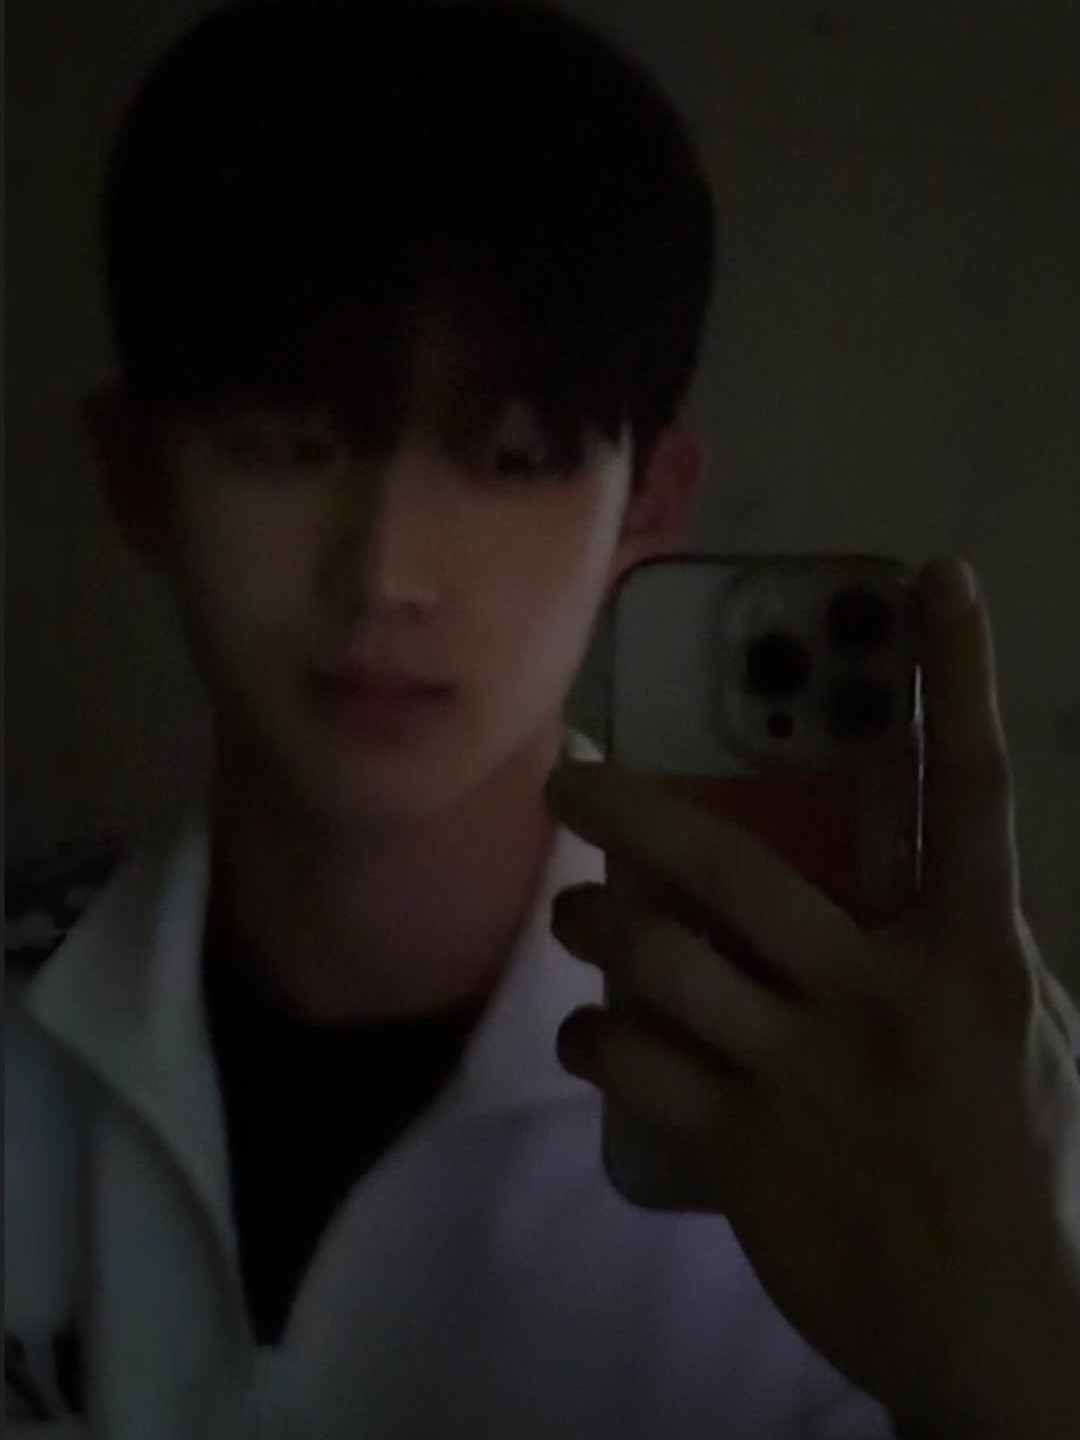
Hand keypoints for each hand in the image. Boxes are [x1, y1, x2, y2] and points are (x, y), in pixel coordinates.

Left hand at [544, 556, 1079, 1437]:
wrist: (995, 1327)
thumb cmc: (1014, 1161)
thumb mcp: (1017, 1034)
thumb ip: (954, 944)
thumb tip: (896, 866)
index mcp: (971, 954)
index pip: (973, 793)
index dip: (957, 680)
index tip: (934, 578)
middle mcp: (879, 996)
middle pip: (732, 873)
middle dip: (632, 815)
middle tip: (566, 781)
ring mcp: (802, 1075)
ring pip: (657, 965)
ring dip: (594, 928)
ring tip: (573, 912)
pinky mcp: (742, 1149)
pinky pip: (632, 1066)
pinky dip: (594, 1039)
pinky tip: (588, 1034)